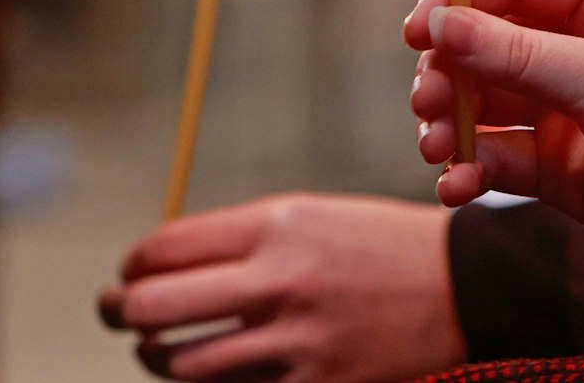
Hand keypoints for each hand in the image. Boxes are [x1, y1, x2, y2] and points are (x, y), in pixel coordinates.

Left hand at [99, 194, 463, 382]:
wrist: (467, 287)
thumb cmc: (383, 246)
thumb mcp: (314, 216)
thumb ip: (241, 238)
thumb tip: (163, 265)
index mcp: (277, 225)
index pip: (163, 248)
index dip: (132, 263)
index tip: (130, 271)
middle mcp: (279, 280)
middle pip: (152, 306)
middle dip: (120, 311)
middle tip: (116, 311)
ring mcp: (296, 340)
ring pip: (180, 363)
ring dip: (155, 357)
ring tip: (154, 349)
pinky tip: (207, 374)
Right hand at [403, 0, 583, 272]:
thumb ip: (521, 57)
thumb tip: (441, 25)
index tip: (415, 32)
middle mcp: (581, 40)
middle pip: (484, 39)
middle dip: (449, 70)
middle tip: (430, 102)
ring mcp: (567, 102)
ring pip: (483, 99)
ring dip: (451, 121)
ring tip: (439, 148)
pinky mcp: (559, 161)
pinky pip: (496, 155)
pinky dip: (470, 168)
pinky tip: (458, 187)